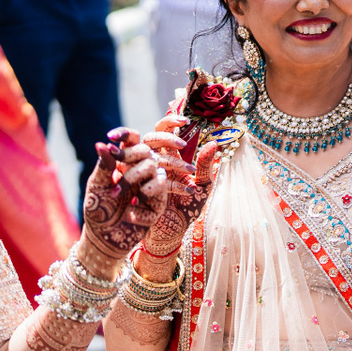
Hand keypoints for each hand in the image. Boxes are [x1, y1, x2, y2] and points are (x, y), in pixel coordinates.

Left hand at [80, 128, 168, 271]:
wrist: (104, 238)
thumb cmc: (97, 209)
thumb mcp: (98, 186)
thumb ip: (105, 165)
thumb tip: (102, 143)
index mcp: (124, 162)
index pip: (131, 140)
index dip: (125, 134)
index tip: (111, 137)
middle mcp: (141, 170)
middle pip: (147, 153)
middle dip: (131, 166)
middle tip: (116, 185)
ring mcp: (152, 185)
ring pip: (156, 171)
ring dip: (134, 183)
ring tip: (120, 199)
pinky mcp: (159, 203)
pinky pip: (159, 194)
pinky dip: (142, 206)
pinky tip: (130, 215)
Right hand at [138, 115, 221, 259]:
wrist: (175, 230)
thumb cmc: (189, 206)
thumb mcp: (202, 185)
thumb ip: (205, 165)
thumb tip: (214, 143)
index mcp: (168, 156)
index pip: (162, 129)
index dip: (169, 121)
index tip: (184, 120)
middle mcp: (152, 161)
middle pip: (150, 137)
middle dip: (166, 137)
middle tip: (182, 145)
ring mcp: (142, 174)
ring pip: (145, 155)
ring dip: (168, 161)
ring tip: (190, 173)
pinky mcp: (137, 189)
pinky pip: (147, 180)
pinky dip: (166, 184)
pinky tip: (186, 192)